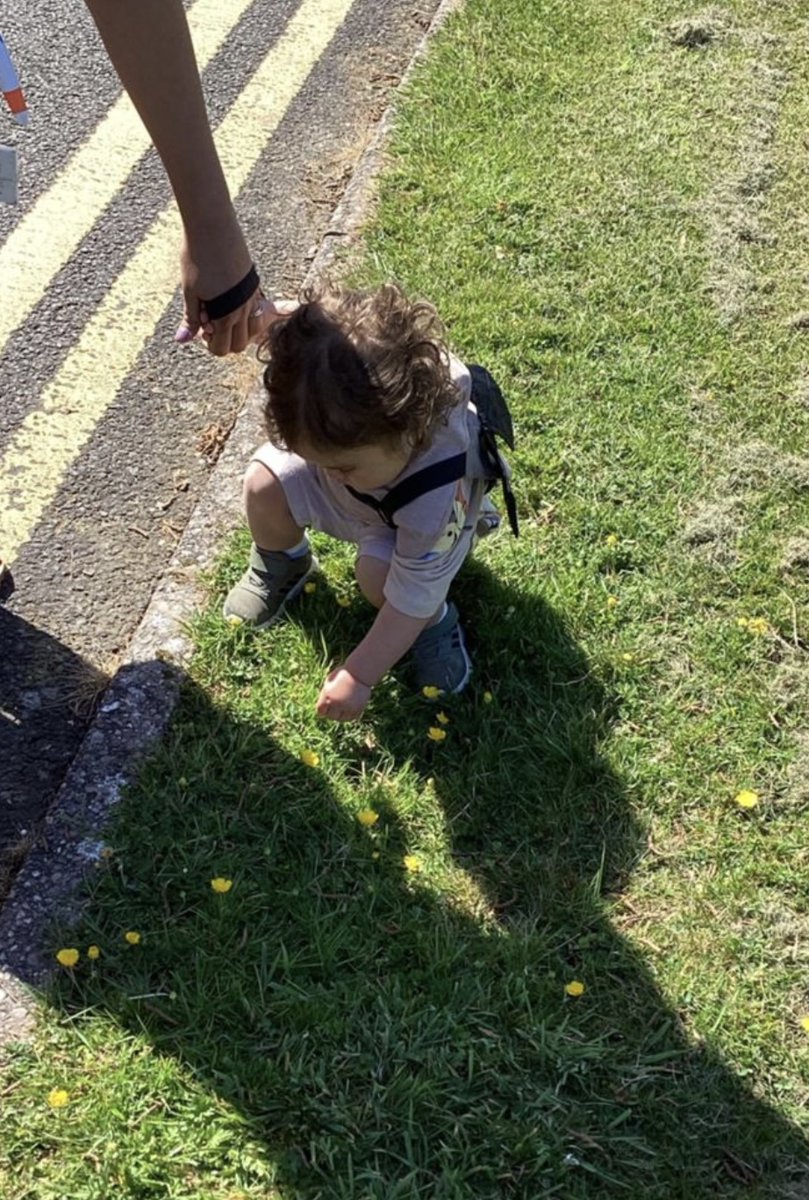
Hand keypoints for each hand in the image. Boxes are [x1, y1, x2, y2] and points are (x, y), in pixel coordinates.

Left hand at [175, 222, 260, 354]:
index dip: (209, 344)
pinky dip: (246, 313)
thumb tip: (183, 339)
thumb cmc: (197, 256)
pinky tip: (230, 299)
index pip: (223, 349)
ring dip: (239, 328)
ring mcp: (252, 297)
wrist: (213, 226)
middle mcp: (244, 309)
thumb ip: (191, 318)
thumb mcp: (189, 291)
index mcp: (226, 315)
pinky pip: (257, 310)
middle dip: (225, 339)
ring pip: (254, 329)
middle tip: (209, 321)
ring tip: (221, 311)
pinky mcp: (255, 284)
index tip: (201, 329)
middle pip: (240, 344)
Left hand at [316, 667, 371, 721]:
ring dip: (341, 714)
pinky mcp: (358, 709)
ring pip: (341, 718)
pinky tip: (350, 708)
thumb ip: (326, 695)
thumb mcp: (330, 682)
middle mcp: (337, 703)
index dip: (322, 708)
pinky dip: (350, 715)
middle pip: (330, 716)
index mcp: (327, 696)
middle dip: (331, 712)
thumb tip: (325, 706)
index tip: (325, 705)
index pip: (320, 711)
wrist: (360, 672)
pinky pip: (351, 717)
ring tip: (342, 707)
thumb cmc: (343, 674)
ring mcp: (348, 707)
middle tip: (334, 707)